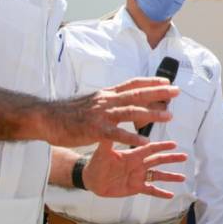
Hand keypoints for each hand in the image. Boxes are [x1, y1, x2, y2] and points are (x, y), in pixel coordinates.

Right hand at [38, 77, 180, 146]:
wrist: (46, 118)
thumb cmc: (69, 113)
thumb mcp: (93, 103)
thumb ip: (110, 103)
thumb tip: (125, 102)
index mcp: (106, 94)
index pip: (133, 84)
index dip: (151, 82)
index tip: (167, 82)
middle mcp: (106, 101)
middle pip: (137, 94)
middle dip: (158, 93)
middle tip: (176, 92)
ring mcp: (101, 114)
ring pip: (131, 111)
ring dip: (151, 114)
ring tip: (169, 116)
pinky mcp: (94, 130)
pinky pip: (116, 133)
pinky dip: (131, 137)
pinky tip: (144, 141)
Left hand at [83, 139, 186, 198]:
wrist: (92, 179)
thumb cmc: (97, 163)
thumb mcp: (102, 152)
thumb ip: (107, 143)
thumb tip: (108, 129)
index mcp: (133, 155)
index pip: (150, 149)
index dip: (162, 146)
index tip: (174, 144)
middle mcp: (139, 164)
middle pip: (158, 160)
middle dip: (171, 159)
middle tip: (184, 157)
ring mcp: (138, 176)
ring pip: (158, 175)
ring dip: (170, 176)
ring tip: (182, 177)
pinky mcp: (136, 187)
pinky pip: (150, 190)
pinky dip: (160, 193)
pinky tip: (170, 195)